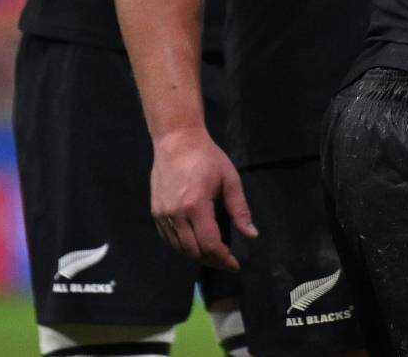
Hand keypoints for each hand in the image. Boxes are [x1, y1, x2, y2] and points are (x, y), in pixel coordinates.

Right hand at [150, 127, 255, 269]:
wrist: (176, 142)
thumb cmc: (208, 158)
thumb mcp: (230, 180)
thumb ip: (240, 210)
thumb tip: (252, 235)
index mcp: (196, 206)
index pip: (209, 244)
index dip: (223, 259)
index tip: (235, 265)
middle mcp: (176, 215)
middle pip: (193, 251)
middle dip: (212, 261)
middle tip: (227, 262)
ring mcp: (162, 215)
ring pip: (179, 248)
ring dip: (197, 256)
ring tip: (214, 256)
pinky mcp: (156, 213)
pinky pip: (169, 239)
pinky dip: (183, 247)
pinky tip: (195, 245)